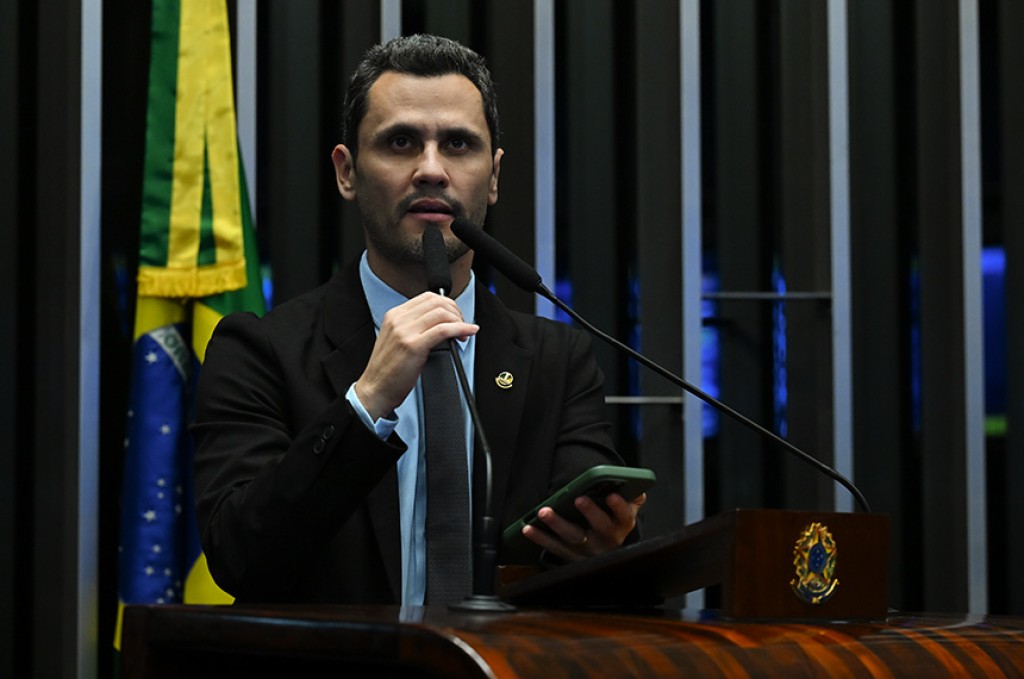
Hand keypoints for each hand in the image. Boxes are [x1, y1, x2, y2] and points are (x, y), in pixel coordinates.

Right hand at [354, 292, 477, 419]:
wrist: (375, 390)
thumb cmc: (387, 371)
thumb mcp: (397, 340)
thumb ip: (414, 327)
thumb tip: (441, 323)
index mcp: (394, 315)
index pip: (427, 297)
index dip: (447, 304)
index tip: (455, 316)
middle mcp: (398, 320)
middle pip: (436, 302)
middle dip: (455, 311)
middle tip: (462, 325)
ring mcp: (405, 331)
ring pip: (442, 313)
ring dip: (459, 321)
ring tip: (464, 333)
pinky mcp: (413, 345)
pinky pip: (443, 330)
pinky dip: (461, 329)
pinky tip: (468, 332)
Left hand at [521, 492, 646, 562]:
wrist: (608, 557)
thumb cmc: (614, 523)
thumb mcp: (626, 513)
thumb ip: (632, 499)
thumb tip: (637, 490)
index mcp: (622, 525)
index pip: (624, 516)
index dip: (619, 506)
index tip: (612, 494)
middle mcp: (606, 540)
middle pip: (600, 527)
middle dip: (590, 513)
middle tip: (579, 499)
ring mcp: (587, 551)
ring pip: (573, 537)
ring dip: (558, 524)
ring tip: (544, 511)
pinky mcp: (570, 557)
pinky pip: (554, 548)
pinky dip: (540, 538)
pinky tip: (527, 528)